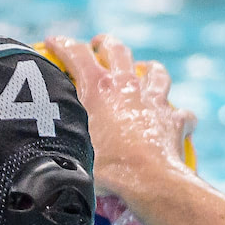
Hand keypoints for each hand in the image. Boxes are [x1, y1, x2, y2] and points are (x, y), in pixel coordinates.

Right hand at [44, 34, 195, 199]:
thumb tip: (44, 147)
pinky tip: (173, 122)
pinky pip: (180, 114)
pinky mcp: (173, 121)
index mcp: (98, 88)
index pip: (75, 54)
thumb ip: (62, 139)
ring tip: (144, 73)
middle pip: (117, 51)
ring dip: (148, 71)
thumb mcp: (73, 149)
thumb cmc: (107, 168)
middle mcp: (127, 86)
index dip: (62, 45)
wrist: (148, 181)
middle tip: (98, 47)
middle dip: (105, 45)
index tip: (53, 42)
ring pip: (155, 72)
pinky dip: (176, 117)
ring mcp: (154, 101)